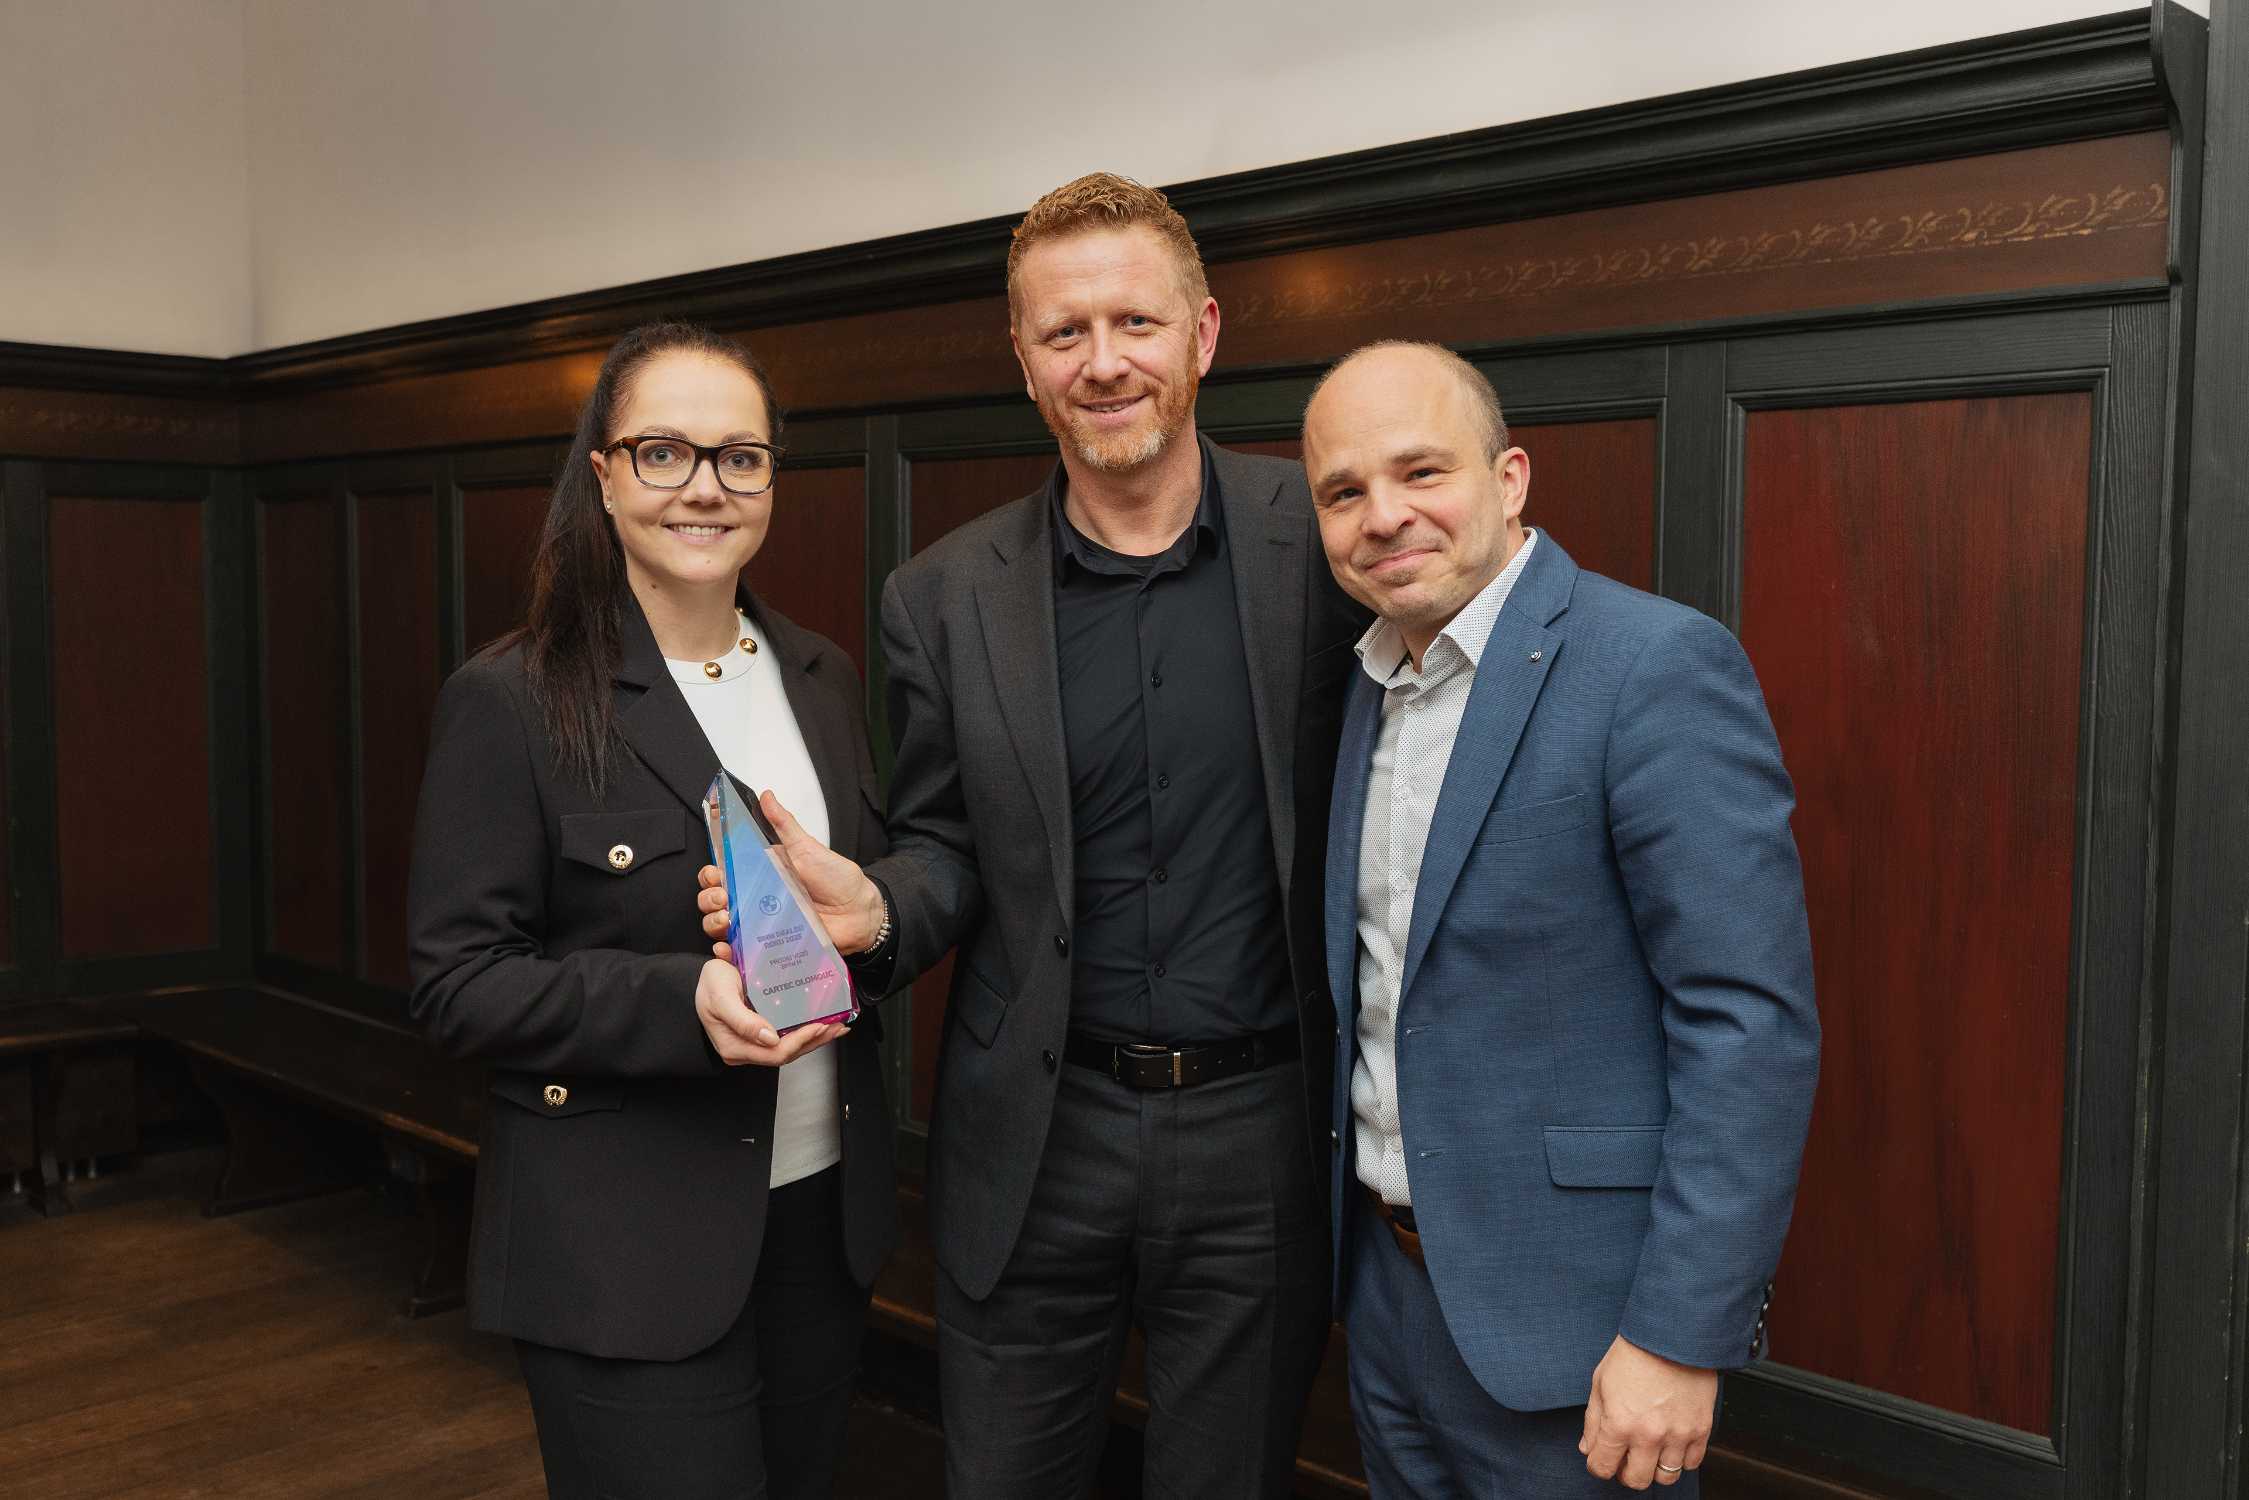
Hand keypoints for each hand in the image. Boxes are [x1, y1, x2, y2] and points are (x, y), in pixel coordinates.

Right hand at [693, 958, 847, 1067]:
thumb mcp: (720, 996)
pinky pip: (786, 1037)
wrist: (705, 976)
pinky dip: (805, 1032)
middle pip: (786, 1054)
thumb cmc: (709, 984)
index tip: (818, 1026)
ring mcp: (754, 1043)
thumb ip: (742, 1020)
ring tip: (836, 1027)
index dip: (799, 1042)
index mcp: (734, 1046)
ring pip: (789, 1047)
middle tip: (837, 1026)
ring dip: (814, 1039)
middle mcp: (746, 1049)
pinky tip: (820, 1024)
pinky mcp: (761, 1033)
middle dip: (814, 1041)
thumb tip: (769, 1038)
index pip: (774, 1053)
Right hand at [696, 790, 885, 955]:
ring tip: (728, 918)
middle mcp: (756, 899)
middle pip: (714, 900)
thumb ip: (784, 824)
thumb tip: (767, 796)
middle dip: (709, 898)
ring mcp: (761, 924)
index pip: (722, 873)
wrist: (859, 912)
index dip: (710, 874)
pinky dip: (727, 952)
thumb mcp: (808, 848)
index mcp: (760, 873)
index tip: (714, 873)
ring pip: (721, 926)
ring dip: (714, 922)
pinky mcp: (769, 946)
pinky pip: (741, 952)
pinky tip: (727, 947)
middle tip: (723, 896)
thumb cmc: (837, 880)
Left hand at [1579, 1335, 1716, 1488]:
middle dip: (1626, 1473)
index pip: (1602, 1467)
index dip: (1598, 1465)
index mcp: (1619, 1423)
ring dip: (1655, 1468)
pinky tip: (1672, 1441)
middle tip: (1626, 1458)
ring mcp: (1678, 1434)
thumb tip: (1588, 1448)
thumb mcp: (1600, 1382)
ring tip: (1650, 1450)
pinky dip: (1681, 1458)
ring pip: (1666, 1477)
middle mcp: (1649, 1435)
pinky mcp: (1701, 1428)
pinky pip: (1692, 1462)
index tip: (1601, 1458)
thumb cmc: (1635, 1353)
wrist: (1673, 1334)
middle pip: (1636, 1480)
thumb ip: (1593, 1421)